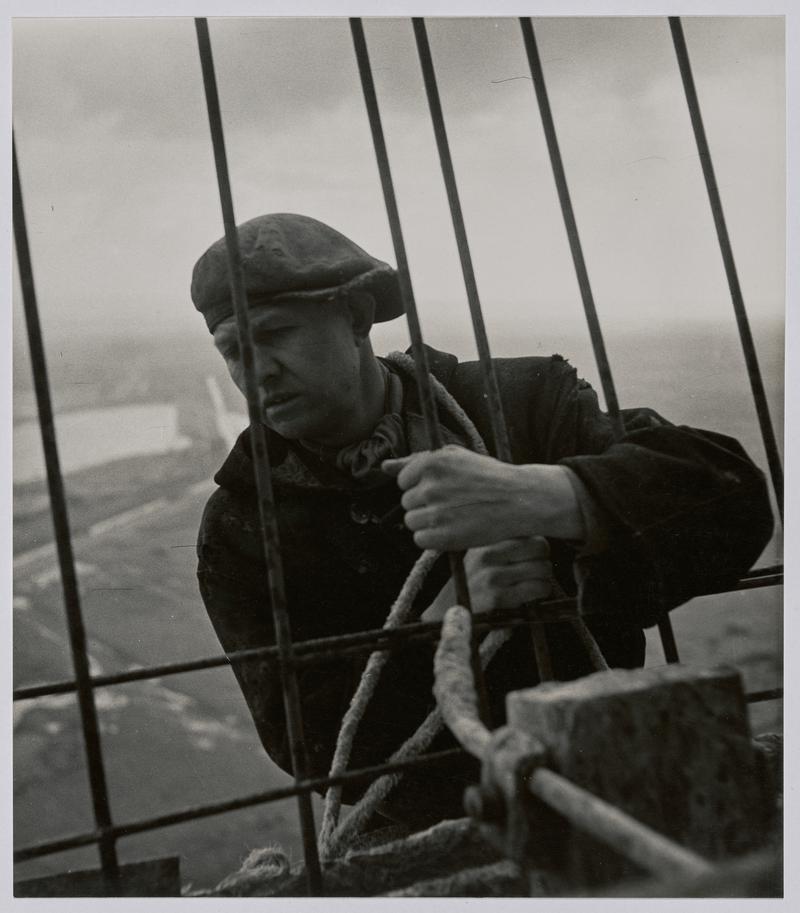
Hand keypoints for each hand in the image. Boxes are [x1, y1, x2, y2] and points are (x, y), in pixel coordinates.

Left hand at [382, 445, 582, 549]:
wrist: (519, 499)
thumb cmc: (487, 476)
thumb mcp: (454, 457)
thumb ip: (416, 461)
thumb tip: (385, 466)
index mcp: (431, 464)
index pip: (403, 481)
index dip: (421, 486)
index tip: (441, 489)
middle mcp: (430, 487)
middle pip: (407, 503)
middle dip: (425, 505)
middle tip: (452, 503)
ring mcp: (436, 513)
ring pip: (412, 522)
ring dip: (428, 523)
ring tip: (454, 516)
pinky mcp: (443, 536)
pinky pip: (420, 540)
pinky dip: (434, 539)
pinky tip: (453, 530)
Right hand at [421, 536, 552, 619]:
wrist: (448, 609)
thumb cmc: (470, 579)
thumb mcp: (480, 552)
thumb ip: (504, 541)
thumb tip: (540, 536)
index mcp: (485, 539)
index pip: (528, 532)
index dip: (537, 547)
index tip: (531, 557)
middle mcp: (488, 554)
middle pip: (540, 547)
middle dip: (542, 561)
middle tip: (534, 572)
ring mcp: (493, 576)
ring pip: (543, 569)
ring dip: (542, 579)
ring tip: (530, 584)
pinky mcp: (498, 597)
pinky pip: (538, 589)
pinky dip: (540, 594)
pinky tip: (528, 596)